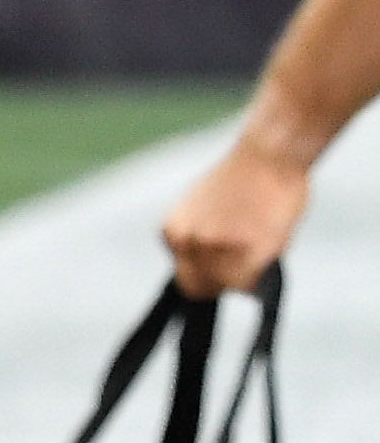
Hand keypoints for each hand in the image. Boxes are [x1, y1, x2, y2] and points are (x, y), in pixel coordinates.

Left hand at [164, 143, 307, 297]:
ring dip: (247, 274)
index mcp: (173, 233)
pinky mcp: (249, 254)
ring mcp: (217, 250)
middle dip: (221, 282)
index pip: (184, 277)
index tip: (222, 272)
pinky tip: (269, 248)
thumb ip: (199, 238)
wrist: (267, 155)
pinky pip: (253, 283)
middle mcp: (188, 244)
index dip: (207, 277)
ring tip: (260, 244)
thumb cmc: (243, 179)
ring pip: (230, 286)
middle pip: (200, 287)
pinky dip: (264, 274)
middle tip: (243, 265)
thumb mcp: (202, 210)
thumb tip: (206, 266)